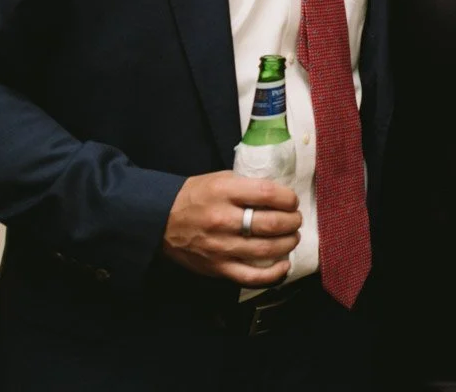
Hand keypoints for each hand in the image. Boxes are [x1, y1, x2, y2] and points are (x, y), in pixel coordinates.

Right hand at [161, 171, 301, 286]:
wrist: (160, 220)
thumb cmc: (195, 196)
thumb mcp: (220, 179)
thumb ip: (248, 185)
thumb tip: (279, 194)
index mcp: (224, 193)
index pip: (268, 194)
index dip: (288, 198)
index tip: (292, 201)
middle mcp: (223, 220)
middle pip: (272, 224)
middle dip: (292, 221)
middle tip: (295, 219)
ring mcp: (221, 247)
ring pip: (266, 249)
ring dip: (288, 243)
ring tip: (292, 237)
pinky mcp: (218, 268)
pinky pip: (251, 276)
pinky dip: (273, 273)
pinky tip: (284, 265)